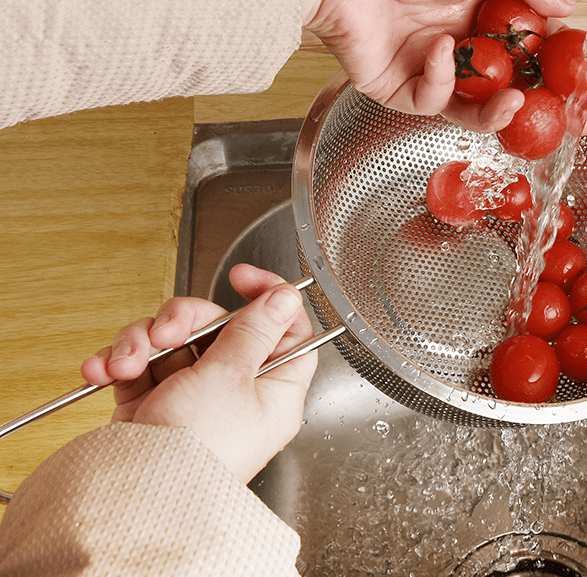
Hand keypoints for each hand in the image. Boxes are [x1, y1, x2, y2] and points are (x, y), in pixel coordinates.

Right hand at [81, 265, 316, 483]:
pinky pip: (140, 364)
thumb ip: (253, 330)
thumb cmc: (195, 452)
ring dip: (143, 341)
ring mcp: (192, 397)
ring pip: (174, 340)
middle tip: (168, 332)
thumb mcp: (230, 376)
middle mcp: (235, 392)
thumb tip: (283, 298)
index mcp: (273, 389)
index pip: (286, 330)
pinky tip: (104, 370)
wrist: (129, 503)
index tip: (241, 278)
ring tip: (128, 362)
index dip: (267, 299)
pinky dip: (120, 362)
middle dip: (185, 321)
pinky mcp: (151, 405)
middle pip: (220, 327)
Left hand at [303, 0, 577, 132]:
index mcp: (480, 13)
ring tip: (517, 100)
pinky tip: (438, 47)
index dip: (558, 68)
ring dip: (500, 109)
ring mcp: (430, 70)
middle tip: (573, 121)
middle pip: (511, 87)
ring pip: (476, 108)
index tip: (585, 83)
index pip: (530, 49)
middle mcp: (460, 44)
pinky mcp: (400, 90)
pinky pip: (434, 99)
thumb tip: (568, 6)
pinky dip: (443, 77)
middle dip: (543, 108)